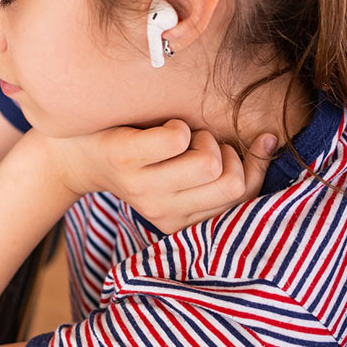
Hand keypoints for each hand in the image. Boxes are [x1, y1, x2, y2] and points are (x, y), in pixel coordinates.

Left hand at [42, 120, 277, 232]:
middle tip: (194, 144)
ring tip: (176, 138)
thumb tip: (272, 139)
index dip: (251, 165)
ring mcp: (142, 189)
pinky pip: (177, 138)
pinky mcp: (124, 161)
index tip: (239, 145)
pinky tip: (156, 130)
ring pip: (209, 162)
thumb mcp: (184, 168)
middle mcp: (162, 212)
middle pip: (233, 182)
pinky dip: (175, 125)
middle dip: (223, 151)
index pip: (244, 196)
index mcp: (181, 221)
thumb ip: (229, 162)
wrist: (74, 147)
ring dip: (200, 137)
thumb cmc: (140, 153)